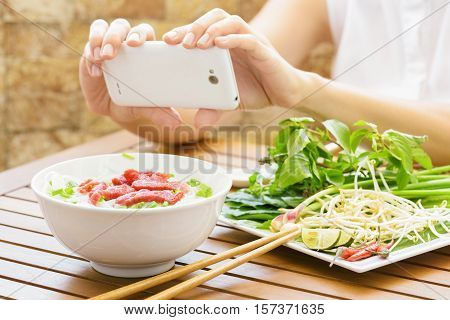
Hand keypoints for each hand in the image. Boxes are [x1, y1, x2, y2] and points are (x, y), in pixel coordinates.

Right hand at [79, 19, 181, 127]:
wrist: (113, 109)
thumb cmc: (134, 102)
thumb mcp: (145, 107)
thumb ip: (159, 111)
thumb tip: (177, 122)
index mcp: (144, 51)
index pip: (143, 33)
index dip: (139, 34)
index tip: (136, 44)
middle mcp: (125, 44)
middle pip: (121, 27)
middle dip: (116, 36)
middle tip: (113, 53)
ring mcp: (107, 45)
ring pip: (102, 28)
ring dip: (100, 40)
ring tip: (102, 58)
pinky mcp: (91, 52)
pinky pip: (88, 45)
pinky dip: (90, 54)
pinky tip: (94, 69)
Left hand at [162, 8, 306, 125]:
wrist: (285, 94)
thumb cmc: (256, 91)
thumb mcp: (229, 101)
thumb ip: (214, 108)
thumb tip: (198, 124)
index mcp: (225, 46)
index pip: (202, 29)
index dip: (184, 31)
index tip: (167, 41)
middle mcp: (236, 39)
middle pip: (214, 18)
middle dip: (194, 27)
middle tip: (178, 42)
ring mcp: (251, 41)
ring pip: (230, 22)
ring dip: (211, 30)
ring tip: (197, 44)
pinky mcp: (264, 50)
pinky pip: (248, 39)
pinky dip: (233, 39)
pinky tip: (219, 46)